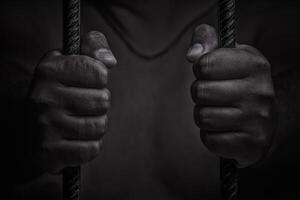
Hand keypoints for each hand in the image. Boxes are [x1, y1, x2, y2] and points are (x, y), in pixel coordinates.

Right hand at [28, 31, 116, 172]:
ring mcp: (43, 126)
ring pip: (100, 126)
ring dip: (95, 126)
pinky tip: (74, 140)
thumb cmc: (64, 90)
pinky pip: (92, 149)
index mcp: (48, 70)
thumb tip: (109, 61)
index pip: (100, 73)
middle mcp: (42, 97)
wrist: (36, 130)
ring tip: (78, 122)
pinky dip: (89, 146)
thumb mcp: (74, 60)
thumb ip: (94, 46)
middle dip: (99, 104)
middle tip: (81, 105)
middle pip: (103, 101)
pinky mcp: (48, 153)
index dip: (99, 79)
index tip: (85, 82)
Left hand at [187, 24, 275, 167]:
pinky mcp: (251, 145)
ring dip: (204, 116)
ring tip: (220, 112)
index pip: (205, 64)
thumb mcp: (228, 55)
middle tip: (214, 96)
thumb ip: (206, 41)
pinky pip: (210, 140)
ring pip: (203, 118)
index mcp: (255, 65)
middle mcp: (261, 92)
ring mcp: (258, 121)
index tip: (211, 74)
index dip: (201, 70)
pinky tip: (224, 130)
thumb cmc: (239, 83)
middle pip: (200, 92)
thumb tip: (192, 54)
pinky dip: (211, 136)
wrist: (267, 119)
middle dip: (200, 94)